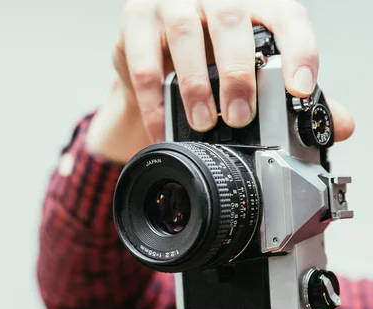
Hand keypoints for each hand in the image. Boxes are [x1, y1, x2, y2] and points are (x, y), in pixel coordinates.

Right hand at [86, 0, 354, 162]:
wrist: (150, 54)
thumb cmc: (205, 58)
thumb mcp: (247, 71)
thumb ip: (289, 95)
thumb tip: (338, 124)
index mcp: (252, 3)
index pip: (285, 15)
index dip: (299, 50)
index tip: (301, 89)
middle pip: (232, 19)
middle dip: (238, 71)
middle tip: (239, 116)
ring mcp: (172, 2)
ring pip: (185, 33)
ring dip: (194, 83)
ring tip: (203, 122)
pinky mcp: (136, 20)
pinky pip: (143, 63)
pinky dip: (153, 103)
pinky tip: (161, 130)